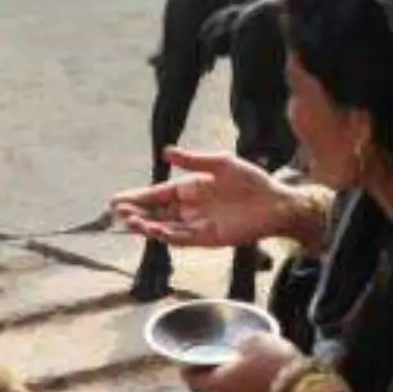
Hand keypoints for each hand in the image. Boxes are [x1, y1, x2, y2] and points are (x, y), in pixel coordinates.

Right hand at [110, 148, 295, 249]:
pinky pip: (182, 239)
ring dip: (146, 225)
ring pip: (164, 227)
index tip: (116, 200)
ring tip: (130, 221)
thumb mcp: (222, 162)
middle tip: (116, 212)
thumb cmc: (252, 180)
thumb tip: (165, 152)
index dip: (137, 197)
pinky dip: (167, 236)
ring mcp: (197, 225)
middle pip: (155, 213)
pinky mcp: (208, 238)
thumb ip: (193, 160)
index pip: (157, 194)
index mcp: (189, 188)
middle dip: (135, 213)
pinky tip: (155, 230)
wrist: (277, 203)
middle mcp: (189, 208)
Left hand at [181, 331, 302, 391]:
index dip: (188, 372)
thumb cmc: (273, 363)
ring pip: (238, 391)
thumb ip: (241, 344)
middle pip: (218, 386)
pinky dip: (257, 386)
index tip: (186, 364)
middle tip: (225, 356)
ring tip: (251, 361)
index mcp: (221, 383)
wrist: (304, 390)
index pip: (194, 383)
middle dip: (220, 372)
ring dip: (240, 379)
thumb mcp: (255, 341)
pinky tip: (269, 372)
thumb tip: (241, 346)